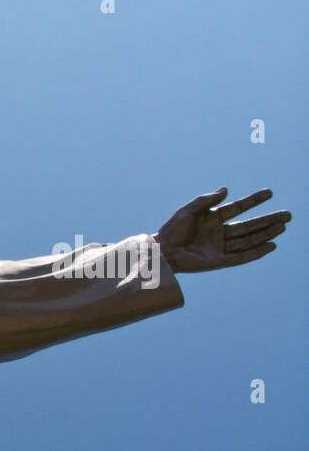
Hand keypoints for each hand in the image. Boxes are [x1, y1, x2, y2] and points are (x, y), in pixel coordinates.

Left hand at [155, 187, 290, 272]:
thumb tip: (226, 189)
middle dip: (268, 220)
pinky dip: (257, 252)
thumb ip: (207, 200)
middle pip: (249, 226)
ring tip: (283, 227)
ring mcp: (220, 247)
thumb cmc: (171, 230)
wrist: (162, 251)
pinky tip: (271, 246)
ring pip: (249, 240)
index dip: (254, 200)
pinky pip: (242, 257)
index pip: (238, 208)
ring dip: (266, 234)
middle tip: (288, 215)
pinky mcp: (219, 261)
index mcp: (213, 219)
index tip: (269, 193)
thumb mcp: (189, 210)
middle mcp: (219, 233)